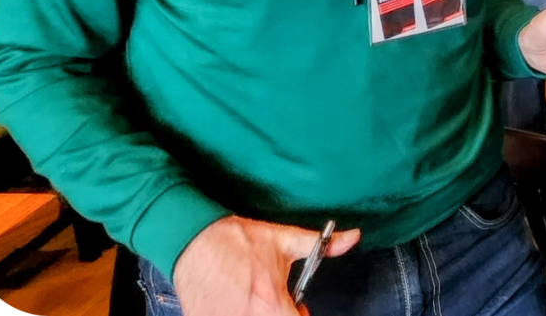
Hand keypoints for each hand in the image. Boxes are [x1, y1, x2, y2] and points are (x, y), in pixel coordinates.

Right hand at [173, 215, 359, 315]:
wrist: (193, 239)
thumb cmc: (237, 240)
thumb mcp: (284, 239)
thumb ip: (322, 246)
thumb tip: (353, 237)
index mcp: (273, 305)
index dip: (301, 315)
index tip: (298, 307)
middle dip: (280, 314)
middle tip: (275, 303)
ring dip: (257, 314)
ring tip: (252, 301)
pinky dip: (234, 313)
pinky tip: (233, 302)